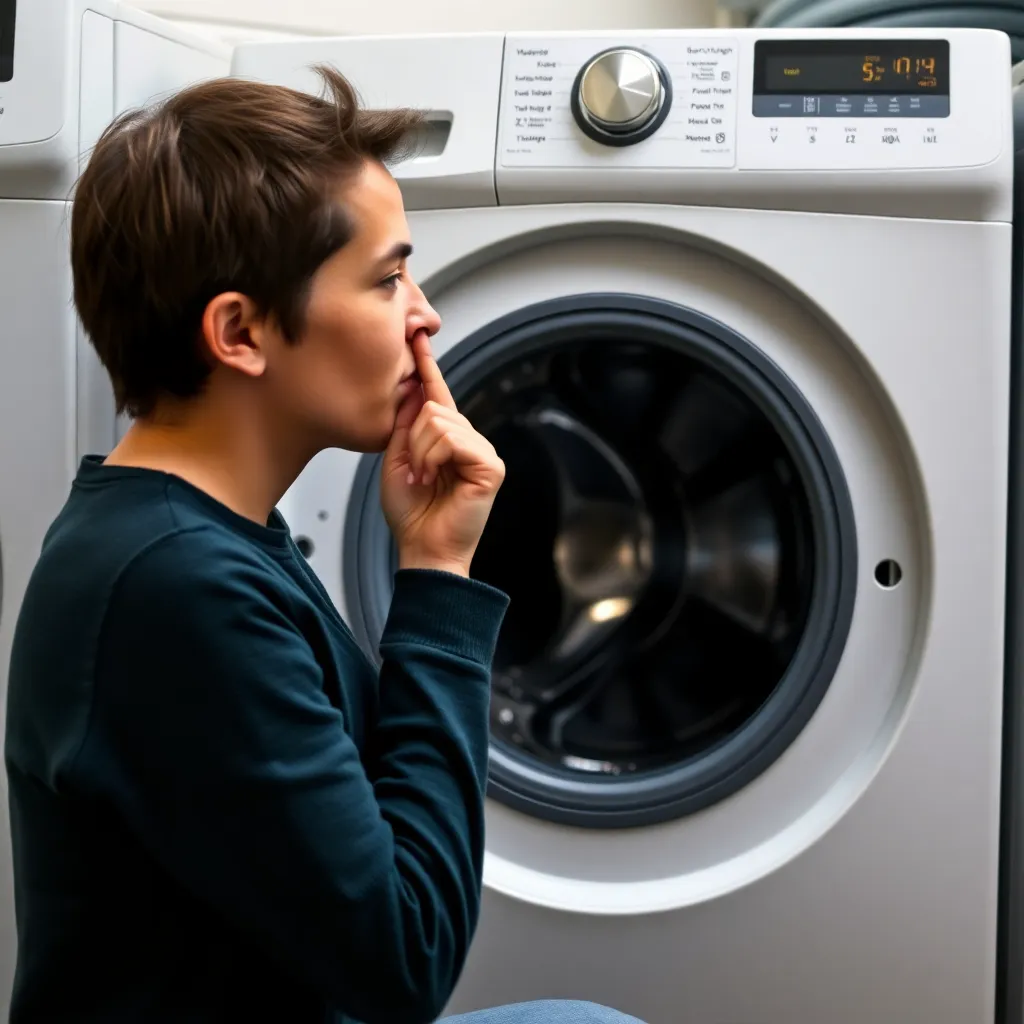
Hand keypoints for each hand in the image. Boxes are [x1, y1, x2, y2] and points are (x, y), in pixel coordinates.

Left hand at [380, 332, 504, 576]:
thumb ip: (405, 424)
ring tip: (423, 479)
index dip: (427, 365)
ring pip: (440, 421)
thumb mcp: (396, 459)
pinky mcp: (491, 466)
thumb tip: (413, 386)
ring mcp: (483, 451)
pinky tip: (434, 479)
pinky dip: (433, 457)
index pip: (438, 393)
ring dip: (420, 452)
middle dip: (412, 439)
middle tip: (414, 472)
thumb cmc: (411, 514)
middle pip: (434, 407)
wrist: (422, 548)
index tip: (417, 336)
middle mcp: (469, 440)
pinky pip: (454, 439)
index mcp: (447, 438)